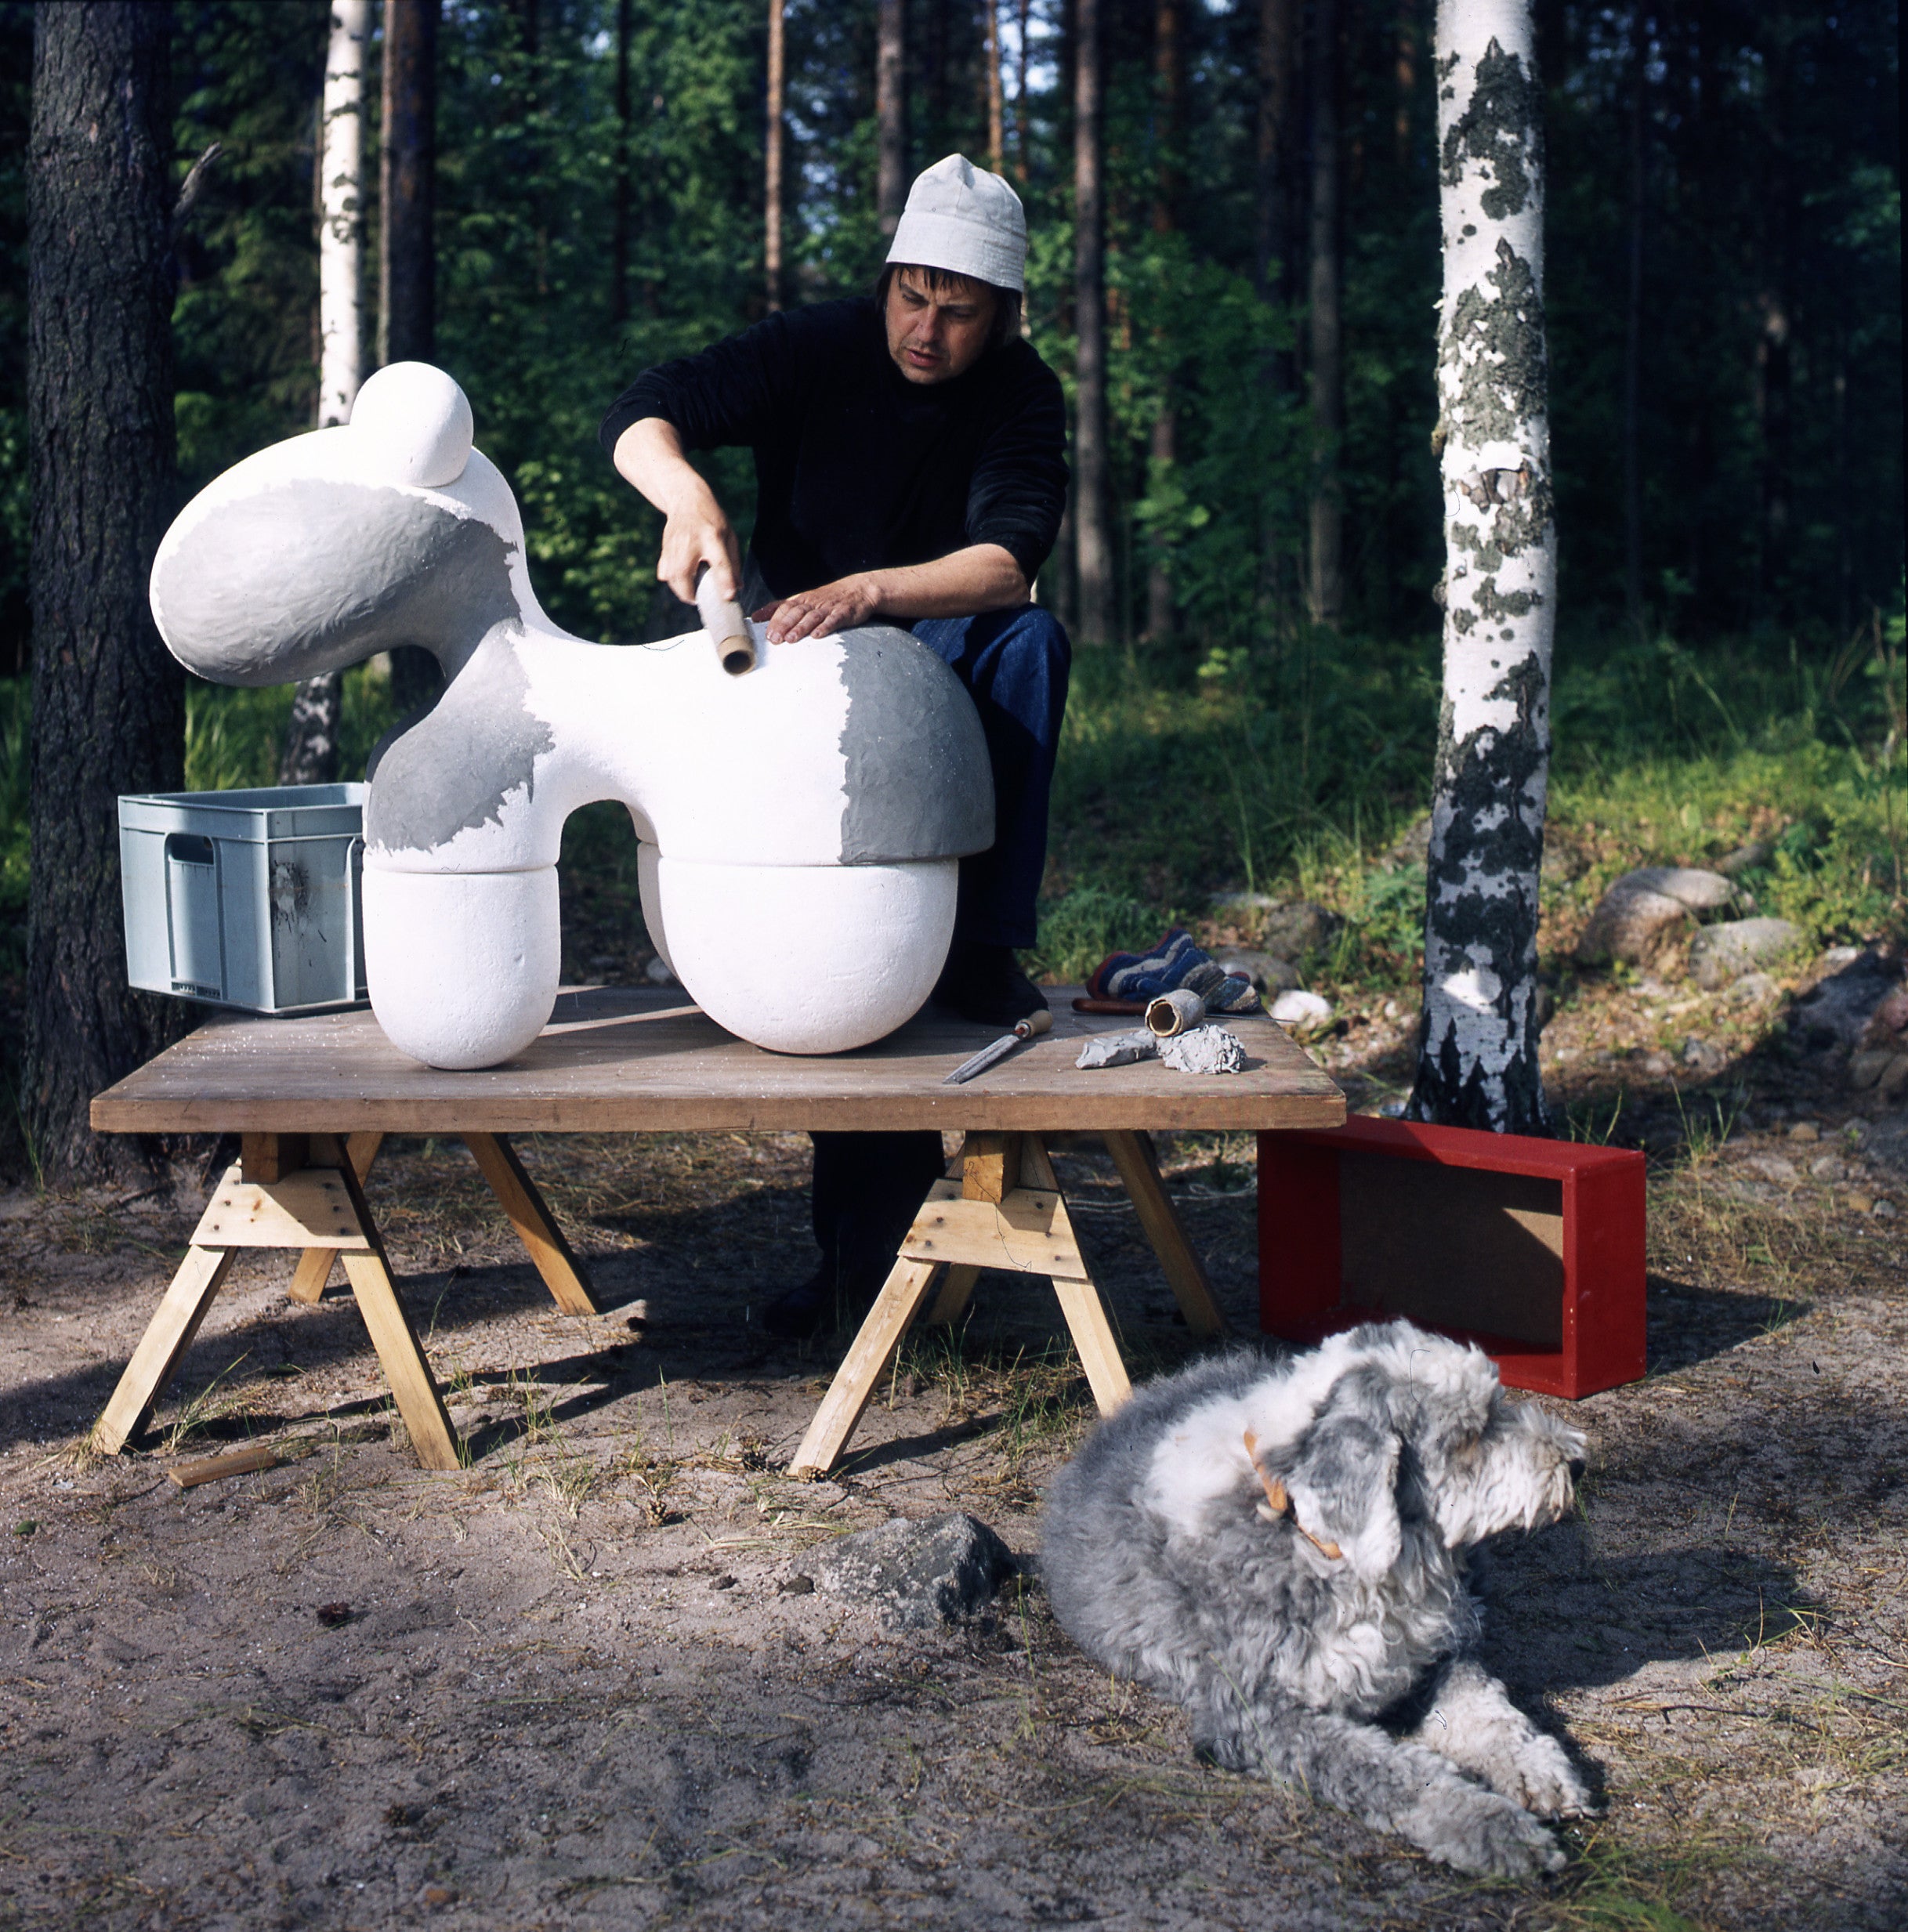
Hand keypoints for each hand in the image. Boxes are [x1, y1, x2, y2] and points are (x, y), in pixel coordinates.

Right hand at [656, 502, 741, 607]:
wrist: (686, 499)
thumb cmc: (713, 520)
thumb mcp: (729, 536)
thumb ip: (734, 563)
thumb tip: (737, 588)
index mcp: (713, 537)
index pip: (720, 563)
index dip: (725, 582)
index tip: (728, 597)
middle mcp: (691, 541)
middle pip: (684, 574)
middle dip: (690, 594)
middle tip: (699, 598)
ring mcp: (675, 545)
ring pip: (671, 576)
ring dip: (681, 590)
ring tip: (691, 591)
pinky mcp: (665, 548)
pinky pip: (665, 572)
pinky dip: (672, 581)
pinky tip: (681, 579)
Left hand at [753, 574, 882, 643]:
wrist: (859, 589)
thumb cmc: (827, 598)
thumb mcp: (803, 600)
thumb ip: (781, 608)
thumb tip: (755, 617)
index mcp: (802, 599)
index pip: (785, 608)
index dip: (775, 620)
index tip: (766, 634)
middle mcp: (813, 602)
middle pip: (796, 613)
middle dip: (784, 626)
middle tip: (774, 639)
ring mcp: (828, 607)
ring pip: (812, 617)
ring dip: (801, 628)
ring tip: (791, 639)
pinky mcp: (843, 613)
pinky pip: (833, 620)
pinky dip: (825, 627)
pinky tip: (817, 636)